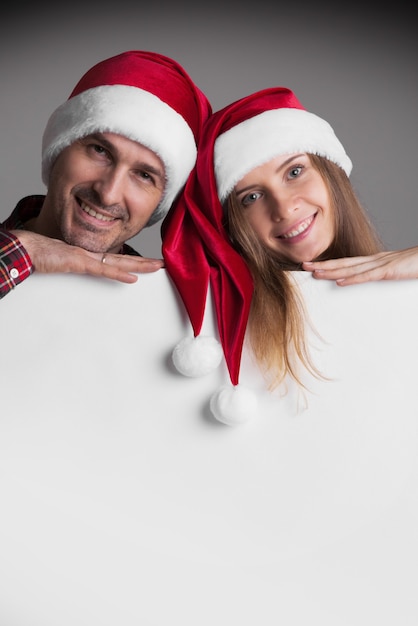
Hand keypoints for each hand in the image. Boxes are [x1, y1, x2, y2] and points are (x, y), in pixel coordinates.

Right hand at [14, 230, 163, 283]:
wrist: (27, 247)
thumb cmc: (40, 255)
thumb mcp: (63, 263)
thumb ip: (75, 266)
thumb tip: (83, 269)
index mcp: (89, 255)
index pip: (117, 259)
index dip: (134, 261)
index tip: (148, 264)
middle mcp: (91, 254)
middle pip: (124, 259)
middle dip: (145, 262)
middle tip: (163, 264)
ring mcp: (87, 257)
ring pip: (120, 262)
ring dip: (140, 265)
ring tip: (157, 267)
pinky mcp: (79, 262)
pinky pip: (103, 270)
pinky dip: (119, 274)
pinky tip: (133, 278)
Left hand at [302, 247, 417, 285]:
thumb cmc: (416, 264)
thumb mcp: (395, 271)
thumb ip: (381, 275)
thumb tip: (368, 280)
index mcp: (375, 261)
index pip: (347, 262)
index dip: (329, 263)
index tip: (313, 265)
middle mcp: (374, 260)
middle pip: (344, 263)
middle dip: (323, 264)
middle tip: (304, 265)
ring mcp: (381, 264)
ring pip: (351, 268)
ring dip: (332, 271)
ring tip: (315, 273)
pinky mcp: (389, 270)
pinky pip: (367, 276)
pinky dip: (352, 279)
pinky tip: (340, 281)